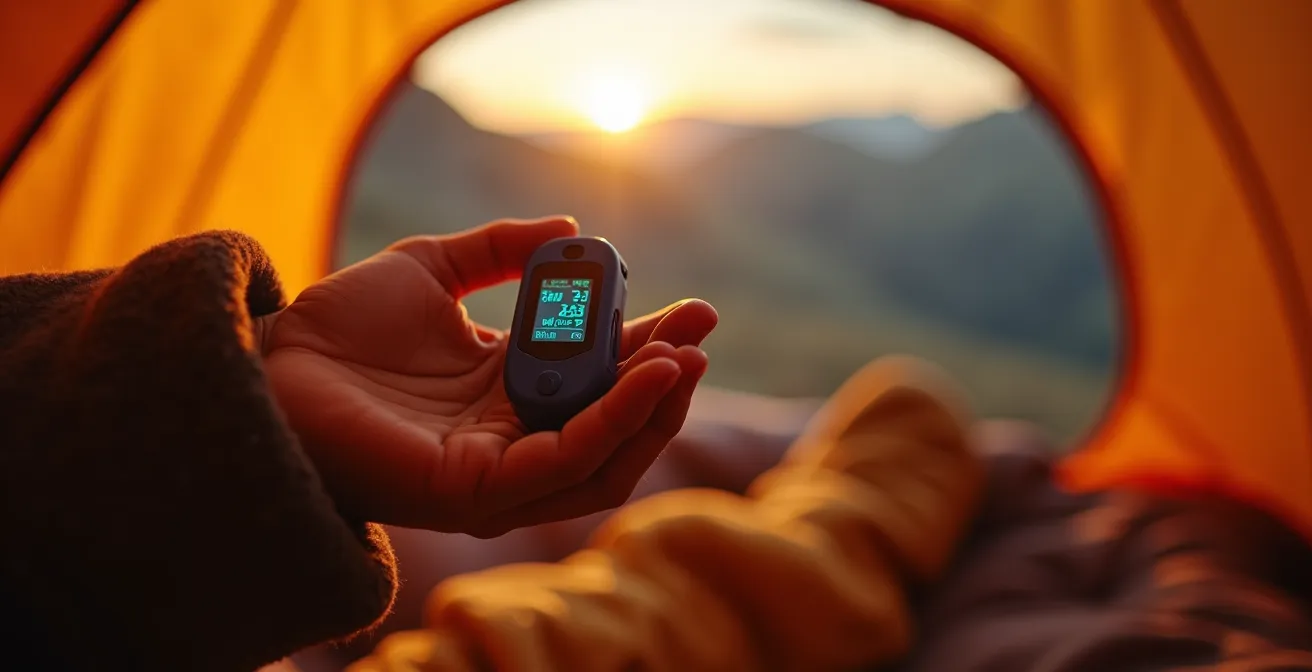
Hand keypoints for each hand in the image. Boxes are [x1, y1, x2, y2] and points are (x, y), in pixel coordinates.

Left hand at [260, 217, 717, 536]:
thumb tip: (571, 229)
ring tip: (686, 357)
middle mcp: (509, 440)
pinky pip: (568, 462)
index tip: (692, 308)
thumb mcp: (432, 267)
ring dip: (654, 409)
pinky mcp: (479, 493)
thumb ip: (499, 250)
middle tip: (702, 329)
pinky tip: (648, 375)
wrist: (270, 363)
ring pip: (604, 456)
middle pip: (611, 424)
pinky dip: (617, 421)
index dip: (647, 345)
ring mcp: (497, 474)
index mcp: (505, 393)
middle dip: (665, 379)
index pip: (596, 378)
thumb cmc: (338, 327)